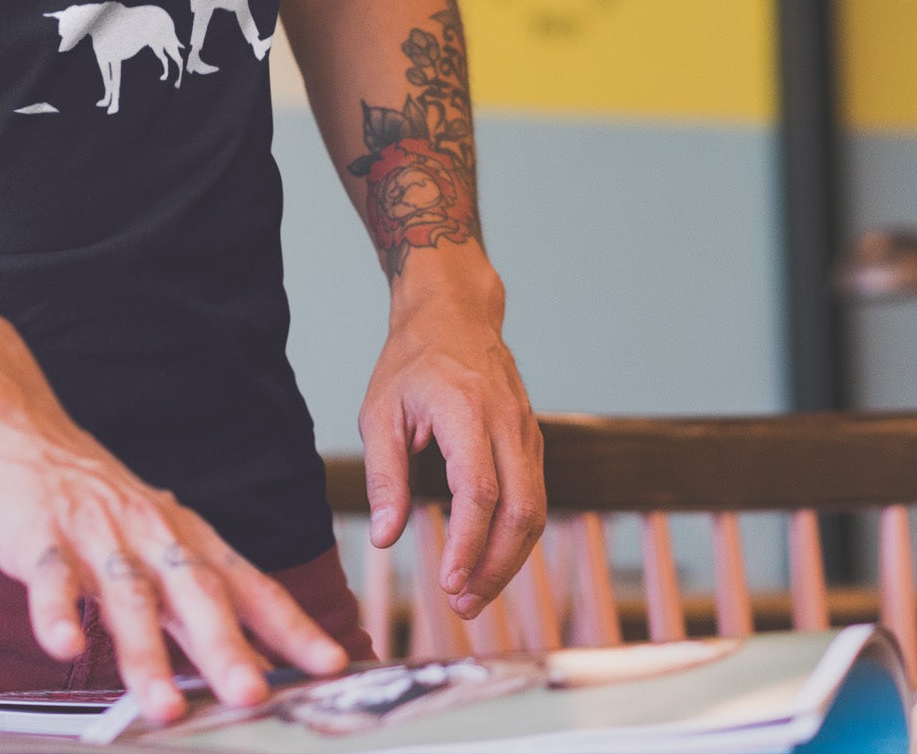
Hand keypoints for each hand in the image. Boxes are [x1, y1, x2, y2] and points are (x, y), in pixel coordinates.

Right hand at [0, 414, 346, 722]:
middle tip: (251, 695)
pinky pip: (51, 578)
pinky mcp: (41, 537)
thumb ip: (202, 604)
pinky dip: (56, 614)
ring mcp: (95, 535)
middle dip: (224, 647)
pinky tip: (63, 646)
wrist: (23, 433)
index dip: (291, 625)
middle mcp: (150, 536)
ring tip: (163, 706)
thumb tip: (258, 669)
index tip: (332, 665)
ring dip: (146, 653)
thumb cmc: (100, 502)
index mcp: (186, 540)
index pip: (249, 585)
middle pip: (194, 591)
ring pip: (126, 595)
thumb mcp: (161, 543)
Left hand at [359, 253, 543, 621]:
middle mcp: (507, 423)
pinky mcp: (532, 441)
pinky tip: (489, 559)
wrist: (454, 313)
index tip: (448, 583)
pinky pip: (535, 497)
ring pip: (536, 510)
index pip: (479, 491)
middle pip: (521, 511)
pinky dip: (517, 536)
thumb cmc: (413, 361)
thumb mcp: (380, 411)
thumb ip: (384, 476)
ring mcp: (527, 432)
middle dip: (495, 567)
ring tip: (473, 594)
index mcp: (466, 410)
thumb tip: (386, 538)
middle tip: (461, 604)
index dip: (469, 544)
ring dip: (509, 560)